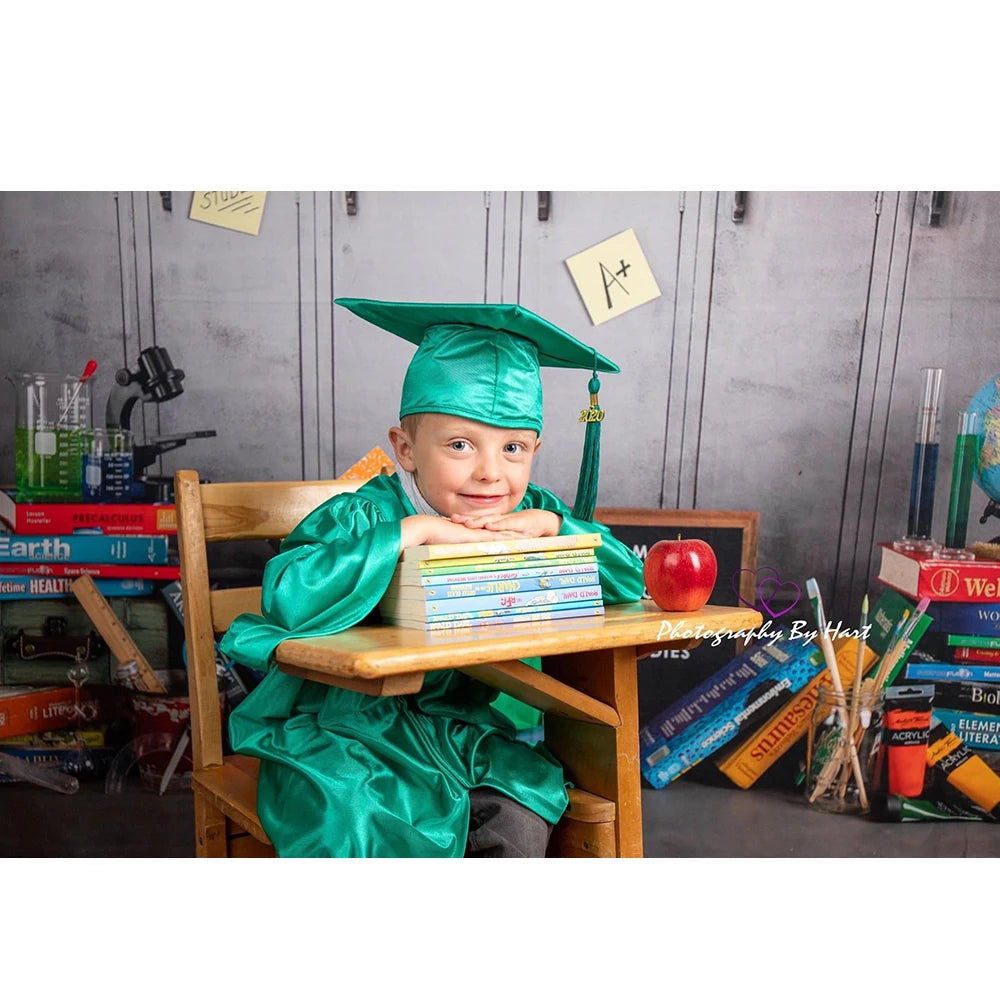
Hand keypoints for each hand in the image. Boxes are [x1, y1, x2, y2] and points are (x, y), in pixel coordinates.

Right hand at [399, 515, 522, 550]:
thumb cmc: (429, 539)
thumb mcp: (442, 548)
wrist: (425, 528)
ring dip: (514, 536)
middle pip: (498, 533)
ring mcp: (476, 533)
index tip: (512, 539)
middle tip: (528, 535)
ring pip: (500, 535)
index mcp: (470, 535)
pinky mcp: (475, 536)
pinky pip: (495, 538)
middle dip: (513, 534)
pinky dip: (507, 539)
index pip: (489, 536)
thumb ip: (447, 551)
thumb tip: (444, 564)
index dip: (501, 536)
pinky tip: (519, 541)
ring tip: (529, 536)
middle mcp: (475, 533)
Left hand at [448, 509, 560, 537]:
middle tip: (451, 520)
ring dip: (478, 522)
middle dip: (465, 520)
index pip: (475, 522)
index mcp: (494, 524)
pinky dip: (497, 525)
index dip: (463, 522)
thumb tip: (478, 546)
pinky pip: (506, 524)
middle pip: (479, 520)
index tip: (448, 522)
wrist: (542, 521)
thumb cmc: (523, 529)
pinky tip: (489, 526)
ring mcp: (508, 522)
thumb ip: (493, 538)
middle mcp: (499, 522)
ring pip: (490, 521)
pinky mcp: (518, 524)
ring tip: (466, 523)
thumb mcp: (506, 535)